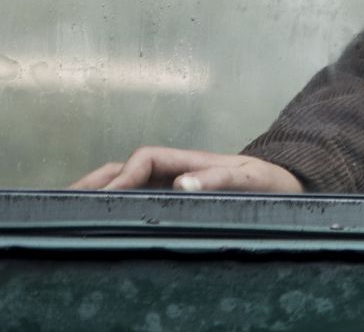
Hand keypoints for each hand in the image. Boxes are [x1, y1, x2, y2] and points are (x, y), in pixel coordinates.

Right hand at [69, 147, 304, 193]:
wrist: (285, 184)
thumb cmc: (269, 182)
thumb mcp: (251, 179)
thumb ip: (221, 178)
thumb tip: (183, 184)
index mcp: (190, 160)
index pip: (146, 158)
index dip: (125, 173)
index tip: (109, 195)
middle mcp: (176, 168)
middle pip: (126, 167)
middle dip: (95, 180)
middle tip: (64, 200)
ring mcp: (172, 182)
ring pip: (126, 181)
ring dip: (98, 190)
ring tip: (68, 210)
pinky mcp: (172, 197)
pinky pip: (137, 197)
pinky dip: (112, 202)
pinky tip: (96, 218)